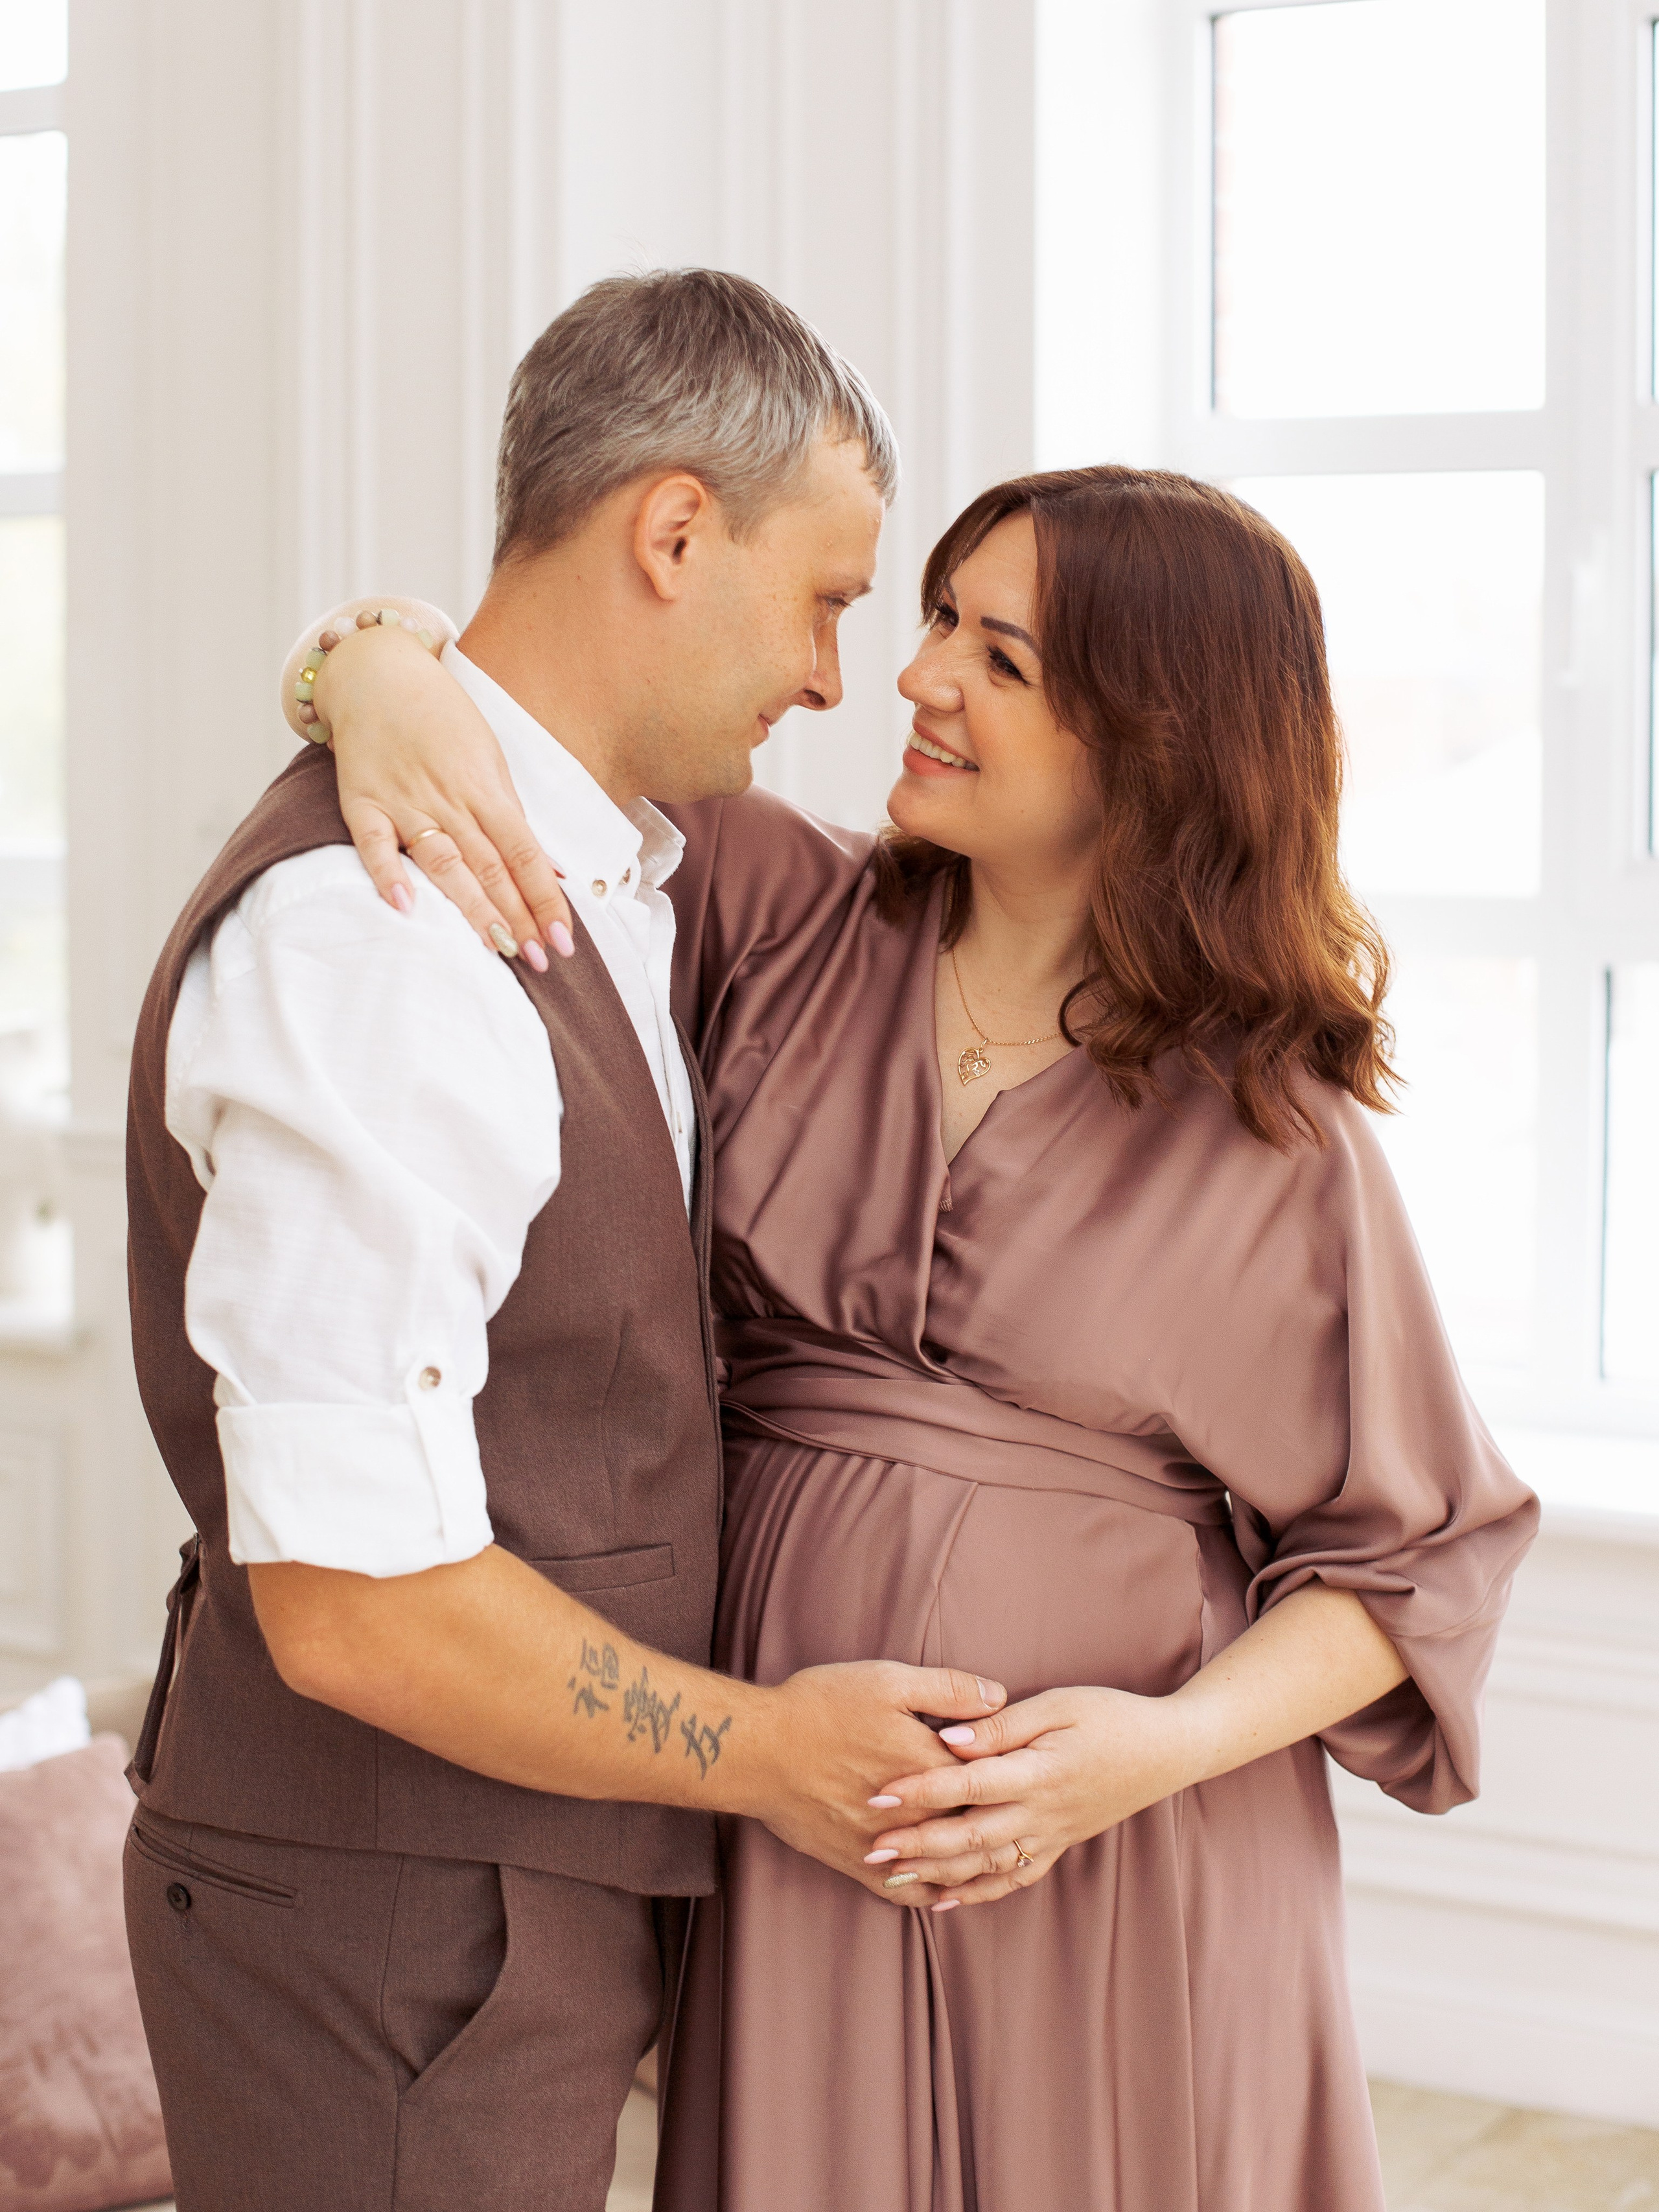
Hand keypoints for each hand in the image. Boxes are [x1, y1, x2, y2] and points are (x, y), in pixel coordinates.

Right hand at [314, 624, 574, 962]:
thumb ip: (511, 817)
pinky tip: (404, 905)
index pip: (526, 855)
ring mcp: (405, 803)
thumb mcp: (490, 761)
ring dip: (472, 907)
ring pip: (444, 862)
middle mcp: (450, 800)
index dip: (547, 899)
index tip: (565, 940)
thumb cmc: (443, 722)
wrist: (381, 674)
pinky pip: (375, 843)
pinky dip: (387, 872)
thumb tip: (549, 871)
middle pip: (491, 866)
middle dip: (518, 916)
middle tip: (540, 959)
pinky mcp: (363, 803)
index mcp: (487, 791)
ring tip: (496, 947)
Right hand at [739, 1662, 1007, 1905]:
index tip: (1028, 1770)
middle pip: (975, 1826)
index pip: (991, 1777)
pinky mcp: (858, 1864)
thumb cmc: (820, 1707)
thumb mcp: (887, 1680)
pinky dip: (930, 1891)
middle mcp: (916, 1813)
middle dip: (1000, 1822)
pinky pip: (906, 1892)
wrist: (757, 1751)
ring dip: (973, 1864)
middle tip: (1024, 1817)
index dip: (1011, 1773)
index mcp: (931, 1764)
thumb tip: (999, 1696)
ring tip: (996, 1857)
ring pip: (946, 1866)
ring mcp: (888, 1845)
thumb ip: (948, 1688)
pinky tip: (944, 1888)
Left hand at [864, 1685, 1195, 1908]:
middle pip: (969, 1836)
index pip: (968, 1786)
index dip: (921, 1790)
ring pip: (986, 1865)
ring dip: (937, 1874)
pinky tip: (944, 1899)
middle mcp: (1042, 1813)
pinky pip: (1014, 1878)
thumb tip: (952, 1739)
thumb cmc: (1110, 1716)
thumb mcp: (1059, 1705)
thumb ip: (1004, 1726)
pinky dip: (977, 1893)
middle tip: (871, 1847)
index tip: (879, 1793)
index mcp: (1039, 1773)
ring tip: (891, 1878)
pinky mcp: (1058, 1846)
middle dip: (917, 1844)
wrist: (1168, 1751)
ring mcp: (1051, 1836)